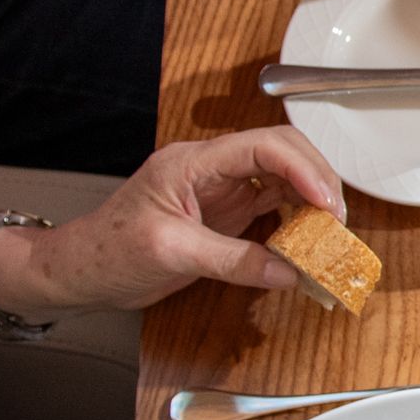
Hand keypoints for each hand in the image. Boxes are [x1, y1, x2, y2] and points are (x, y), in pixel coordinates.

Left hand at [0, 130, 345, 319]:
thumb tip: (290, 272)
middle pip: (282, 153)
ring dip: (313, 200)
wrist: (80, 271)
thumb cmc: (109, 252)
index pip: (262, 146)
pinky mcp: (227, 212)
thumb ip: (234, 261)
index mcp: (192, 162)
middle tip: (339, 220)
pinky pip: (273, 205)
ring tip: (332, 232)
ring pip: (284, 177)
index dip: (303, 169)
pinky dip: (298, 221)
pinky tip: (310, 239)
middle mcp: (212, 168)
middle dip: (318, 180)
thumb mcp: (172, 255)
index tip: (328, 204)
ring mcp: (221, 189)